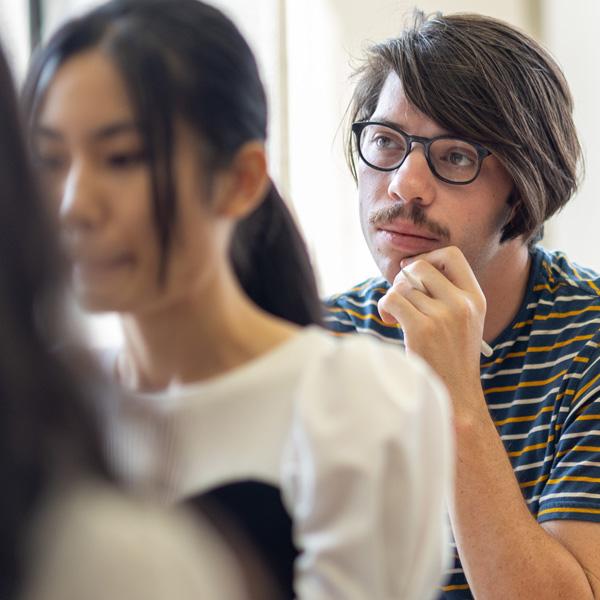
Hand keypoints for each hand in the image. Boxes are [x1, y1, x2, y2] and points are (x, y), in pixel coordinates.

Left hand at [378, 246, 486, 415]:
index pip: (452, 255)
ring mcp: (444, 316)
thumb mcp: (463, 321)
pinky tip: (390, 320)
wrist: (455, 396)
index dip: (427, 258)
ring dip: (392, 298)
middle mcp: (462, 304)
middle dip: (402, 278)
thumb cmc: (450, 358)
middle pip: (421, 266)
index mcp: (476, 299)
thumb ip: (446, 294)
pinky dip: (385, 307)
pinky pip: (392, 300)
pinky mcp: (422, 329)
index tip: (415, 275)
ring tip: (395, 316)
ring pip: (403, 286)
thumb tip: (408, 267)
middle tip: (401, 298)